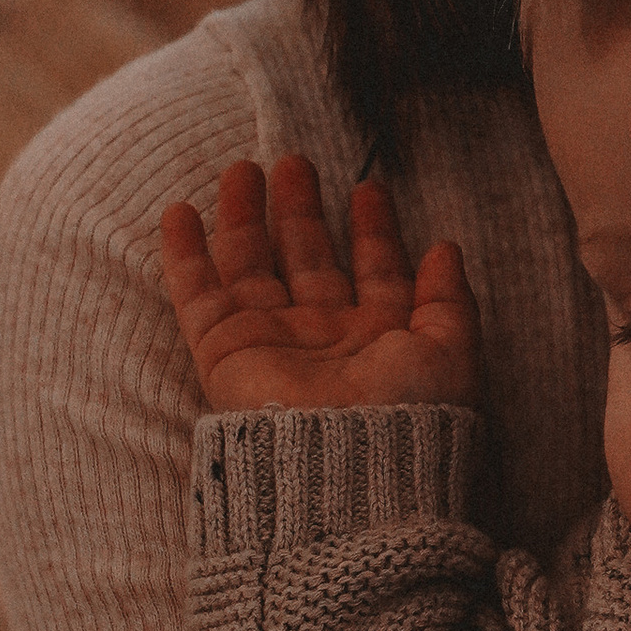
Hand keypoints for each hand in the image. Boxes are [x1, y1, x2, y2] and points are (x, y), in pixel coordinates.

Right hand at [160, 160, 482, 414]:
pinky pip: (197, 294)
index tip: (370, 188)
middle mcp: (324, 338)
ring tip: (244, 168)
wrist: (351, 467)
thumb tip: (446, 248)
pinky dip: (185, 255)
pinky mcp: (224, 352)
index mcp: (380, 338)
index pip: (374, 271)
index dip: (374, 229)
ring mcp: (271, 342)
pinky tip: (178, 212)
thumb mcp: (451, 349)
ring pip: (252, 265)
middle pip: (307, 258)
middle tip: (296, 162)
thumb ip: (449, 299)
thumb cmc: (411, 412)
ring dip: (245, 217)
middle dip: (303, 210)